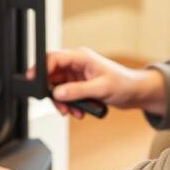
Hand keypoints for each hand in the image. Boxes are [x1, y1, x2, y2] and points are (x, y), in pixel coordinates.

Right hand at [33, 47, 166, 117]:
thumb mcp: (100, 88)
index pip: (53, 58)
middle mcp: (76, 64)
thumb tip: (58, 93)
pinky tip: (78, 112)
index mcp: (81, 57)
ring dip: (62, 102)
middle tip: (59, 106)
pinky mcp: (79, 85)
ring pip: (57, 87)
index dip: (41, 69)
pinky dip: (69, 105)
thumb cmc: (124, 84)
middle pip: (51, 75)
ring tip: (73, 112)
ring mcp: (77, 75)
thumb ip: (77, 90)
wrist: (135, 93)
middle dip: (53, 93)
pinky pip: (65, 95)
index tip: (34, 82)